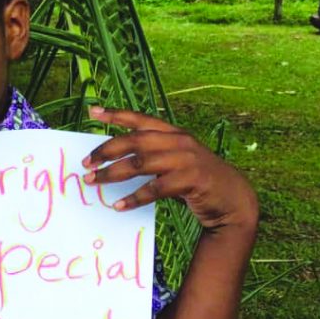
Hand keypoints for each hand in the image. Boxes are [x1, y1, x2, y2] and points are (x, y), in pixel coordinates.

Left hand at [82, 106, 257, 230]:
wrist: (233, 199)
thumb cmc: (197, 180)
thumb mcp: (177, 160)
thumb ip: (153, 155)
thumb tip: (115, 159)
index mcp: (174, 132)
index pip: (140, 119)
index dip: (116, 114)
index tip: (92, 113)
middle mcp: (179, 141)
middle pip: (135, 141)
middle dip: (107, 151)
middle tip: (86, 163)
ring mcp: (186, 160)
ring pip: (140, 164)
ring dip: (113, 173)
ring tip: (94, 182)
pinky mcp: (191, 181)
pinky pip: (154, 189)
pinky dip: (134, 197)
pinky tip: (119, 205)